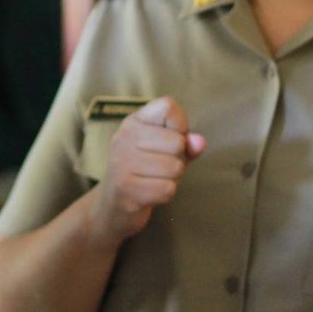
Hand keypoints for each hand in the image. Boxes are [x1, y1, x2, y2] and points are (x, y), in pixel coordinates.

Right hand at [92, 96, 206, 241]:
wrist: (112, 204)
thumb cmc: (144, 171)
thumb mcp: (165, 150)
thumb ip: (185, 142)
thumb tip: (200, 143)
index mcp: (133, 122)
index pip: (168, 106)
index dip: (179, 125)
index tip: (169, 139)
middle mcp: (124, 138)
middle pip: (177, 142)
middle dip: (177, 159)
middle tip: (159, 166)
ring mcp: (122, 163)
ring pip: (175, 168)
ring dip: (172, 179)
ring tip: (154, 179)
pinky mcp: (126, 189)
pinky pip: (168, 189)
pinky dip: (165, 195)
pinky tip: (150, 193)